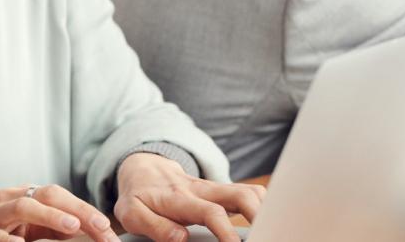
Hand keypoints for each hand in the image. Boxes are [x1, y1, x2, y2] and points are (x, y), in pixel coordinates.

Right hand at [0, 184, 119, 241]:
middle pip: (48, 194)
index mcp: (23, 197)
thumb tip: (81, 234)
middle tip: (101, 227)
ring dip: (50, 215)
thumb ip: (44, 228)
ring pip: (23, 206)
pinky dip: (8, 239)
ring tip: (71, 226)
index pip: (59, 196)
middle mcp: (10, 200)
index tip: (108, 230)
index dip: (86, 209)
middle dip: (77, 209)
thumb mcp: (16, 225)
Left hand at [113, 154, 264, 241]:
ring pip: (248, 191)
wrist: (143, 170)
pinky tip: (267, 221)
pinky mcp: (220, 191)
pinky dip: (262, 205)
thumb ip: (155, 226)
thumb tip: (181, 239)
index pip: (210, 212)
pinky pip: (247, 193)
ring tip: (272, 229)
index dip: (226, 231)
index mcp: (179, 198)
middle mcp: (201, 190)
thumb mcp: (132, 214)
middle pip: (240, 194)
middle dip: (259, 214)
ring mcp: (213, 189)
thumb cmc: (138, 196)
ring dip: (265, 208)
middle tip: (267, 234)